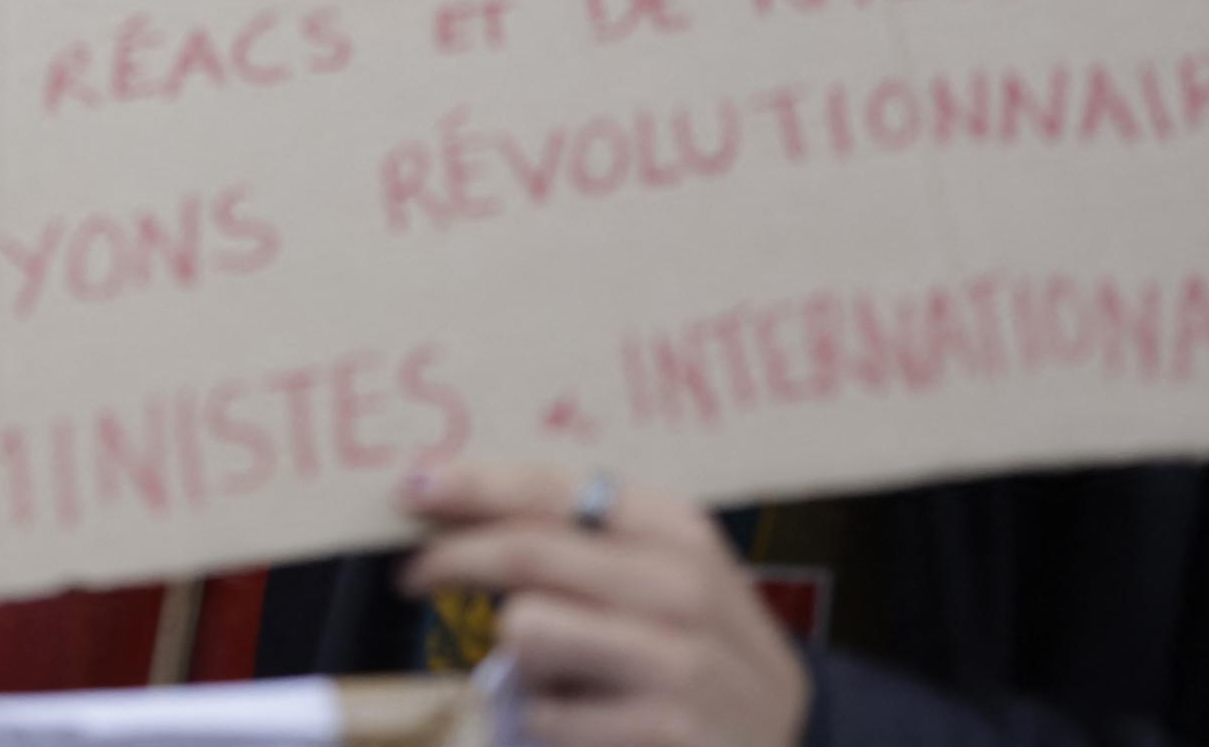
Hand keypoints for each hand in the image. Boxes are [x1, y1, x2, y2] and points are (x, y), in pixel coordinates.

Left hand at [400, 460, 808, 746]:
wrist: (796, 739)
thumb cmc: (702, 649)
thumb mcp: (668, 575)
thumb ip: (583, 539)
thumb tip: (458, 504)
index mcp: (676, 529)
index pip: (551, 490)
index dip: (471, 487)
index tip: (412, 489)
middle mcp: (680, 586)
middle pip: (525, 552)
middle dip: (450, 558)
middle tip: (412, 573)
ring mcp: (674, 663)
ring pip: (526, 630)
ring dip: (519, 656)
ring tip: (554, 672)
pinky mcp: (660, 732)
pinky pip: (544, 714)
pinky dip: (547, 721)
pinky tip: (587, 723)